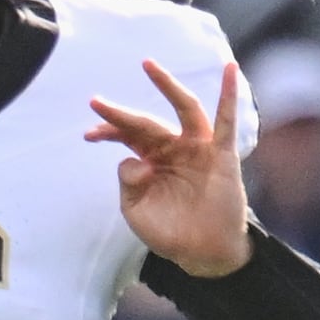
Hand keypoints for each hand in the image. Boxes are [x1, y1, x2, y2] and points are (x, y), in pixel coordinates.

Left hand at [87, 59, 251, 276]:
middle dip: (120, 114)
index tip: (89, 134)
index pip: (128, 136)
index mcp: (152, 160)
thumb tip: (131, 160)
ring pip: (183, 109)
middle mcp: (174, 148)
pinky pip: (226, 121)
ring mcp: (198, 148)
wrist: (203, 254)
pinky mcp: (221, 154)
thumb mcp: (136, 212)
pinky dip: (230, 94)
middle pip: (146, 122)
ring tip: (147, 65)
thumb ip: (128, 185)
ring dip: (167, 85)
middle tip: (96, 102)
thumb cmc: (171, 233)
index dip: (108, 132)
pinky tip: (230, 70)